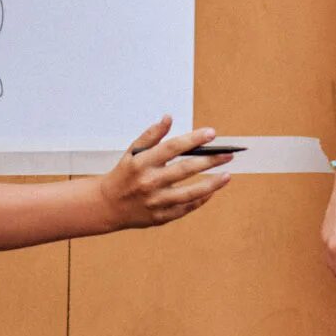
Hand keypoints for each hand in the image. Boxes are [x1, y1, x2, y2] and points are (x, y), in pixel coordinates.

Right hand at [96, 117, 232, 229]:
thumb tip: (168, 118)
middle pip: (185, 169)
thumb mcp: (132, 152)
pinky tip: (212, 191)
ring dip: (211, 184)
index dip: (193, 139)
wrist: (107, 206)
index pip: (172, 147)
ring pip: (189, 193)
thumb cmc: (123, 175)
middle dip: (210, 161)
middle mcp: (149, 183)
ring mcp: (155, 202)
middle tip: (228, 154)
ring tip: (227, 175)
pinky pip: (185, 208)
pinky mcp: (160, 217)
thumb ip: (151, 135)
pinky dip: (200, 200)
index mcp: (142, 163)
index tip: (211, 133)